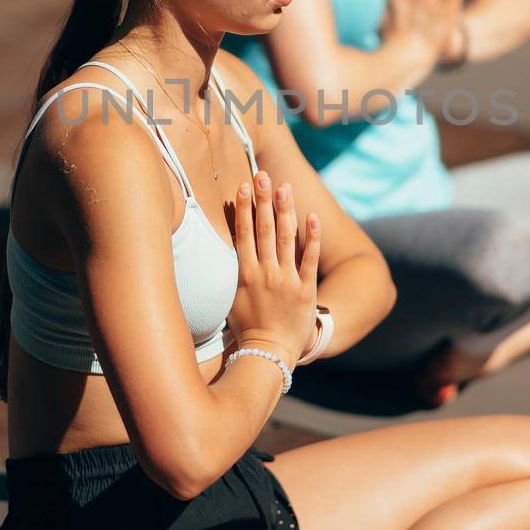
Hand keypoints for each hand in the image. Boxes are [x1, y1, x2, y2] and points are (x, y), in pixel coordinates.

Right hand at [227, 172, 320, 366]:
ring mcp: (286, 280)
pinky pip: (310, 259)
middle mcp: (265, 273)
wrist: (268, 353)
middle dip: (263, 200)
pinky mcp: (305, 290)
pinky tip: (313, 216)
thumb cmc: (246, 328)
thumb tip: (217, 255)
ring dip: (285, 210)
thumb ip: (230, 274)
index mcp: (244, 274)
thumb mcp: (229, 300)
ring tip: (284, 187)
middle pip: (264, 230)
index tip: (242, 186)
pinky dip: (312, 237)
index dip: (243, 208)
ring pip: (286, 238)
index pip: (243, 234)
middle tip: (263, 175)